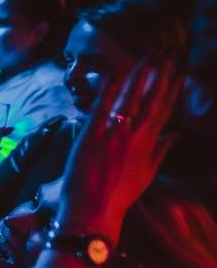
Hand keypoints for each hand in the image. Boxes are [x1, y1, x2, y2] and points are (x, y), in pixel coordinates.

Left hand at [58, 60, 183, 236]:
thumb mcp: (147, 174)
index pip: (163, 110)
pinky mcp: (89, 137)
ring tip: (146, 60)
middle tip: (166, 57)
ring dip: (137, 78)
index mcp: (147, 144)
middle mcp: (132, 136)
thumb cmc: (119, 195)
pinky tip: (112, 75)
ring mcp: (110, 135)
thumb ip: (161, 151)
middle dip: (158, 78)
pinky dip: (106, 92)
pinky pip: (99, 109)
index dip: (172, 90)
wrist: (93, 209)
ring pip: (127, 101)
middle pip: (149, 101)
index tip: (179, 72)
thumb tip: (175, 135)